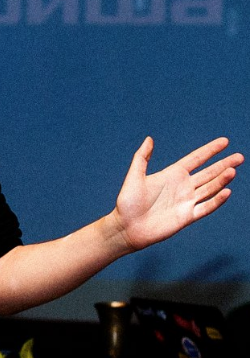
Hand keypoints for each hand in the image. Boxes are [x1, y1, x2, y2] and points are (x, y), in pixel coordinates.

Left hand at [113, 136, 242, 250]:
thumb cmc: (128, 202)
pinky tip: (226, 191)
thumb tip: (149, 138)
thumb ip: (142, 157)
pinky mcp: (187, 216)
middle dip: (224, 164)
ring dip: (222, 180)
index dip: (210, 150)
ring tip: (233, 170)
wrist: (127, 227)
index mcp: (172, 174)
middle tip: (239, 157)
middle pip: (208, 173)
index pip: (196, 159)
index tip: (225, 141)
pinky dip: (217, 200)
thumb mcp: (134, 176)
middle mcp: (182, 186)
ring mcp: (186, 201)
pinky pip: (206, 207)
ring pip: (210, 188)